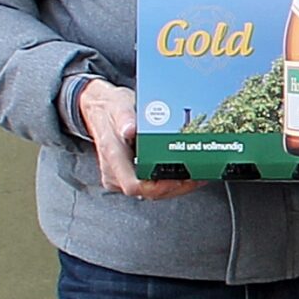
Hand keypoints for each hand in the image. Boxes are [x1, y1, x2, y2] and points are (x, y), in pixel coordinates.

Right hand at [75, 80, 200, 199]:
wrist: (99, 109)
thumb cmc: (110, 109)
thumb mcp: (119, 106)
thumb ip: (125, 118)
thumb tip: (130, 129)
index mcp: (113, 156)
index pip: (134, 186)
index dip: (160, 187)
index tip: (181, 179)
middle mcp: (115, 171)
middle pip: (149, 192)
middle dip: (176, 187)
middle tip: (199, 176)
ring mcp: (121, 175)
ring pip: (152, 191)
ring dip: (176, 186)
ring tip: (197, 174)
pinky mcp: (128, 174)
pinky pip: (151, 184)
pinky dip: (169, 180)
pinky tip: (185, 172)